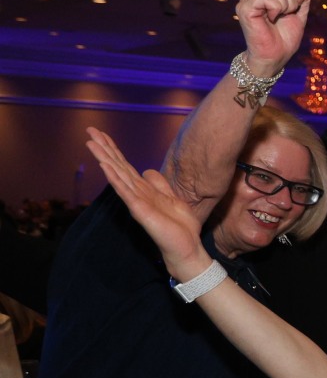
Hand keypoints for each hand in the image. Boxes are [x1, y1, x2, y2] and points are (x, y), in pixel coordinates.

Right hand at [85, 128, 209, 277]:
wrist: (185, 247)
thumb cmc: (179, 226)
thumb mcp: (172, 198)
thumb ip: (159, 184)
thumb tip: (147, 170)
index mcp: (143, 189)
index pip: (125, 165)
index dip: (114, 149)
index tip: (101, 134)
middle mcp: (136, 193)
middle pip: (117, 165)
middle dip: (104, 148)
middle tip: (89, 130)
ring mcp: (136, 200)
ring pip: (117, 174)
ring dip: (104, 158)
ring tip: (91, 142)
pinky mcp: (139, 209)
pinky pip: (125, 191)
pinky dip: (115, 178)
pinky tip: (105, 166)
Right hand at [236, 0, 310, 72]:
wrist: (275, 57)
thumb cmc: (285, 39)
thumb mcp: (299, 14)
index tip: (295, 9)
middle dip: (294, 0)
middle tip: (287, 15)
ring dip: (285, 5)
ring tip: (279, 17)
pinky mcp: (245, 7)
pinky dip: (276, 8)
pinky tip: (271, 18)